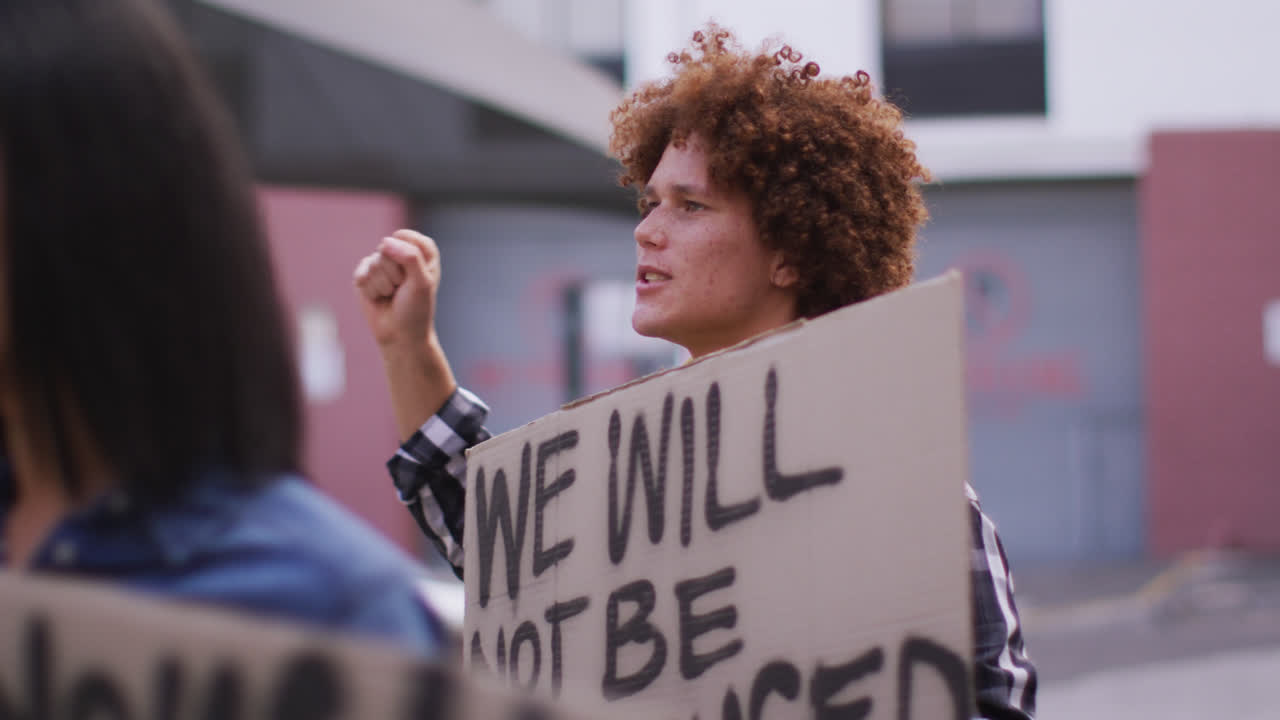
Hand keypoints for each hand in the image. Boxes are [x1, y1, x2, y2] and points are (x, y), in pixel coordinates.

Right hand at [353, 230, 440, 349]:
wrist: (400, 335)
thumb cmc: (416, 309)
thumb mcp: (422, 282)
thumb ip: (410, 257)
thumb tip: (385, 242)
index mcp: (422, 252)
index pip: (407, 238)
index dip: (409, 257)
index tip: (416, 277)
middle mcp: (400, 254)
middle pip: (387, 249)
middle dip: (395, 274)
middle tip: (402, 290)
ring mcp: (381, 264)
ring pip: (374, 263)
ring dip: (383, 285)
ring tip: (392, 295)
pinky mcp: (364, 275)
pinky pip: (361, 275)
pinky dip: (370, 290)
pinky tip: (378, 298)